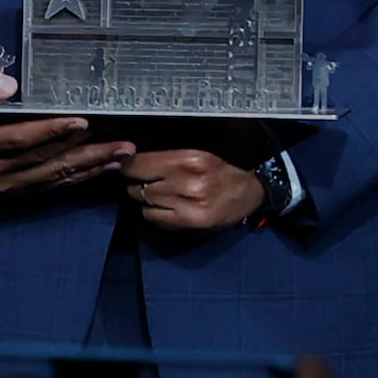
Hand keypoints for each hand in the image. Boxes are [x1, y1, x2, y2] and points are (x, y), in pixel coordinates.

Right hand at [0, 57, 127, 191]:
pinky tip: (105, 167)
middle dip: (85, 150)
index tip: (83, 121)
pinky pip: (48, 183)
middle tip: (122, 142)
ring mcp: (1, 181)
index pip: (18, 138)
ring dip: (89, 166)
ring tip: (123, 155)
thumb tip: (7, 87)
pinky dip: (77, 176)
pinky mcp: (11, 186)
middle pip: (43, 160)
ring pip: (51, 174)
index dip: (50, 131)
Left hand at [121, 147, 270, 234]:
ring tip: (166, 194)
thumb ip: (164, 157)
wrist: (252, 193)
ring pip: (144, 201)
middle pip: (138, 185)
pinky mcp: (189, 222)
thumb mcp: (197, 155)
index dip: (129, 165)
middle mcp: (189, 182)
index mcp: (190, 159)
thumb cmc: (221, 170)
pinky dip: (155, 212)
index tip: (129, 166)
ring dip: (149, 198)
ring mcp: (189, 205)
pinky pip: (152, 217)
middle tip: (154, 181)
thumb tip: (126, 160)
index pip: (139, 164)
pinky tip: (170, 207)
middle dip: (140, 183)